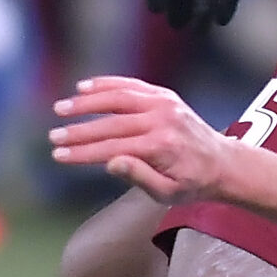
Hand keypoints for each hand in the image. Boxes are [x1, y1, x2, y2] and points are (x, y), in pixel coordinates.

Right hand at [49, 77, 233, 202]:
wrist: (222, 163)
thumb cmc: (193, 183)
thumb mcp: (168, 193)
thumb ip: (140, 177)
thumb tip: (111, 163)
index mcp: (160, 146)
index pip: (112, 148)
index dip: (83, 152)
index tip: (60, 155)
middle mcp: (161, 120)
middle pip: (111, 123)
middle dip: (79, 130)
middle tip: (55, 136)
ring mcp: (164, 103)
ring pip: (118, 98)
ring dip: (87, 102)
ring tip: (63, 108)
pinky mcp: (164, 95)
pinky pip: (132, 85)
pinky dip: (107, 84)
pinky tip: (85, 87)